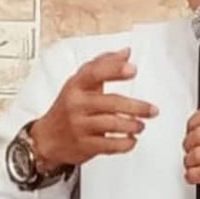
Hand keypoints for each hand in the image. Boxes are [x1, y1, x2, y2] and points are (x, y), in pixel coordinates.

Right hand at [31, 48, 158, 170]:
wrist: (47, 139)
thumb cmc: (68, 107)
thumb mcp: (80, 83)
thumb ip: (104, 65)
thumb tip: (126, 52)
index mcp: (76, 85)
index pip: (94, 73)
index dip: (115, 70)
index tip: (132, 69)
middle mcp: (76, 104)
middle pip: (111, 102)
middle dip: (137, 107)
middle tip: (152, 110)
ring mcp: (79, 125)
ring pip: (112, 124)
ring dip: (132, 125)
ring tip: (141, 125)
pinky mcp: (84, 145)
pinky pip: (109, 145)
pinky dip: (125, 144)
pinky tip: (131, 140)